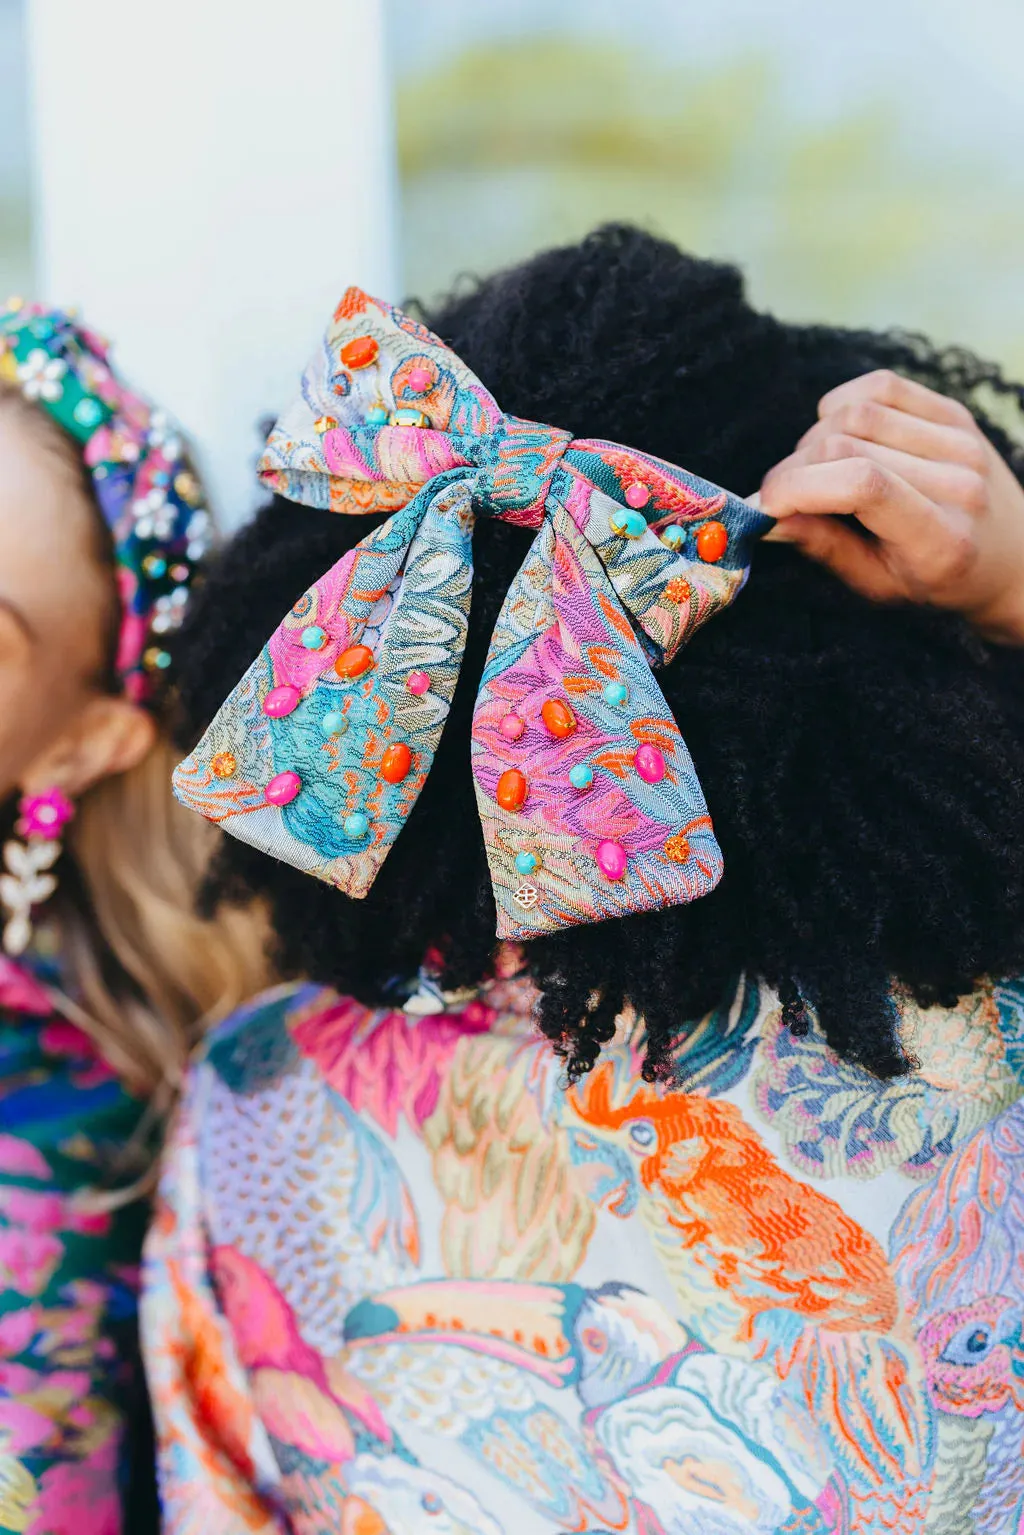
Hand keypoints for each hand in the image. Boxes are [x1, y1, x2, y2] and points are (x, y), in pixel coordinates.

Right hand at [758, 369, 1023, 642]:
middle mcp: (957, 482)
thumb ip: (825, 548)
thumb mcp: (878, 585)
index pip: (863, 485)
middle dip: (794, 469)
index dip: (798, 486)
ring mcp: (960, 440)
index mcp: (940, 540)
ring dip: (813, 439)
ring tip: (813, 471)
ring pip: (857, 413)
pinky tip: (840, 436)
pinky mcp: (955, 412)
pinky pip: (879, 387)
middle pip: (848, 446)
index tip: (765, 505)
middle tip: (780, 496)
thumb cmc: (936, 580)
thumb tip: (768, 516)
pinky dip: (841, 407)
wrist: (1011, 557)